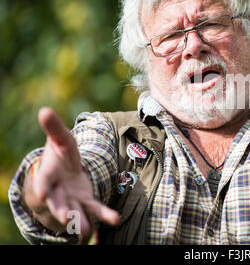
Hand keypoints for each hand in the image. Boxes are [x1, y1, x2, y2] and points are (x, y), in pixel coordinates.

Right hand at [24, 107, 118, 241]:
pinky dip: (104, 215)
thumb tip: (44, 110)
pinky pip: (94, 209)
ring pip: (74, 211)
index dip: (42, 186)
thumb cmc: (59, 153)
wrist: (63, 170)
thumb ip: (54, 127)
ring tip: (85, 231)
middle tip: (65, 216)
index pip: (43, 180)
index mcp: (48, 174)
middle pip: (57, 201)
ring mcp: (70, 199)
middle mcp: (57, 191)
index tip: (42, 192)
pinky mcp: (84, 202)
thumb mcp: (59, 138)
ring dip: (79, 220)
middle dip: (60, 209)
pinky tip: (114, 219)